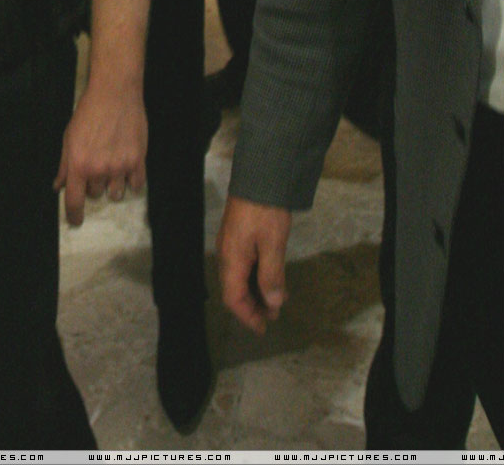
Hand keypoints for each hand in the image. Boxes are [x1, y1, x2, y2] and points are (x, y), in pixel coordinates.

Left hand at [53, 74, 146, 226]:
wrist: (114, 93)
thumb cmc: (88, 113)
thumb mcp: (69, 137)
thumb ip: (64, 165)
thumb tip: (59, 186)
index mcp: (79, 165)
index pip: (74, 201)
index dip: (73, 215)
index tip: (76, 221)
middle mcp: (99, 170)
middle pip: (95, 194)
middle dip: (93, 184)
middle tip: (96, 166)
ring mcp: (120, 166)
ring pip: (115, 193)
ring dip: (112, 185)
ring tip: (112, 167)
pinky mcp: (138, 160)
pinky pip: (137, 185)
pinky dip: (132, 181)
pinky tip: (128, 169)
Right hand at [217, 196, 290, 333]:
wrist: (260, 176)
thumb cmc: (265, 211)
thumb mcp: (273, 244)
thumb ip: (271, 275)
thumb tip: (272, 303)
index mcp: (231, 259)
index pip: (233, 298)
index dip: (247, 316)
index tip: (263, 328)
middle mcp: (227, 254)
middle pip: (234, 289)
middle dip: (253, 306)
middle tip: (274, 315)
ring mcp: (231, 244)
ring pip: (239, 277)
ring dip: (256, 291)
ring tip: (277, 299)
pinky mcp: (238, 235)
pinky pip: (243, 265)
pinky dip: (256, 276)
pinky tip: (271, 277)